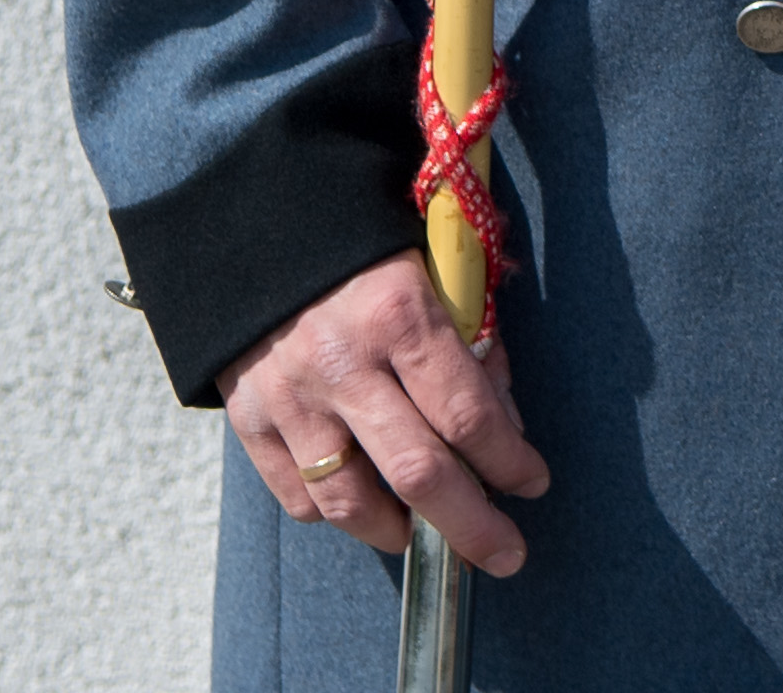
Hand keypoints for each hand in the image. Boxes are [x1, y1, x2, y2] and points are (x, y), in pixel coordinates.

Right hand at [221, 252, 549, 573]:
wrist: (259, 229)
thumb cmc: (369, 249)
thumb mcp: (438, 271)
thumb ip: (475, 342)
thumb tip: (504, 423)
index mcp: (400, 315)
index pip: (467, 413)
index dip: (510, 459)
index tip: (534, 482)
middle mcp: (343, 364)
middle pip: (418, 472)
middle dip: (472, 525)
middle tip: (504, 553)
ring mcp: (290, 398)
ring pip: (351, 500)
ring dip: (399, 530)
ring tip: (426, 532)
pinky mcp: (248, 419)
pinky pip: (299, 497)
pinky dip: (337, 515)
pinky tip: (366, 505)